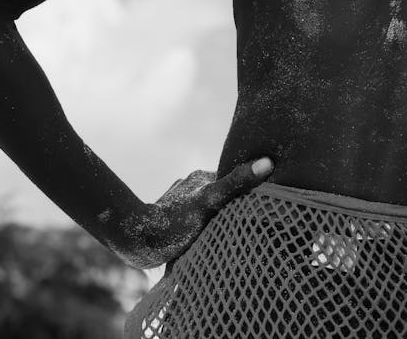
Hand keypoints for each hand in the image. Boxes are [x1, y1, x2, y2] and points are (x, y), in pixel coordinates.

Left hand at [124, 156, 274, 267]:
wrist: (139, 242)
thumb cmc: (176, 222)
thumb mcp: (210, 201)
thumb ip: (236, 183)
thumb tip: (267, 163)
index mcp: (202, 178)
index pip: (232, 182)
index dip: (247, 191)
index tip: (261, 206)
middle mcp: (191, 186)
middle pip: (220, 196)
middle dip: (231, 207)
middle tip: (246, 225)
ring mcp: (180, 202)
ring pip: (207, 210)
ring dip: (216, 220)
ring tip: (227, 237)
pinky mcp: (171, 220)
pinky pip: (194, 223)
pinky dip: (202, 230)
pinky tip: (206, 243)